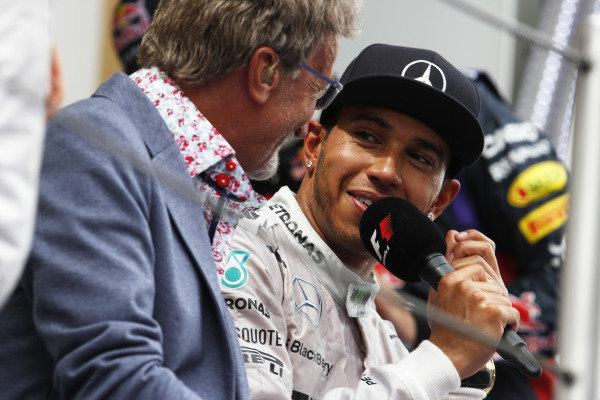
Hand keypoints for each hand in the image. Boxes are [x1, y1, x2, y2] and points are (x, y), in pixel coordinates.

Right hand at [427, 230, 519, 378]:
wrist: (447, 356)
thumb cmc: (445, 328)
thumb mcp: (439, 293)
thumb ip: (448, 264)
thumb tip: (453, 234)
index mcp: (450, 278)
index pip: (478, 265)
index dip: (482, 283)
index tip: (476, 299)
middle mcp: (464, 285)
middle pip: (493, 281)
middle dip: (492, 298)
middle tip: (479, 315)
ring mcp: (479, 297)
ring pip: (504, 298)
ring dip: (501, 314)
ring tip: (484, 326)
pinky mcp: (493, 312)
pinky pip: (513, 314)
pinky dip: (509, 326)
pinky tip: (496, 333)